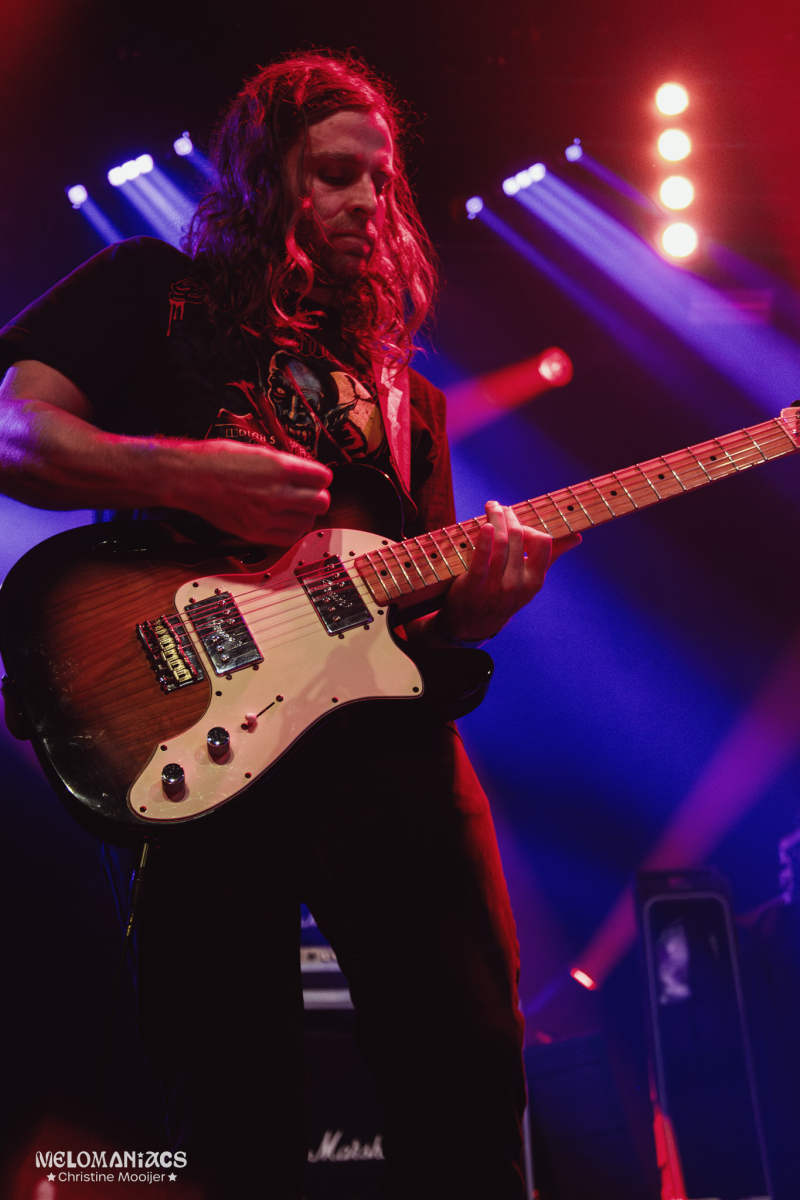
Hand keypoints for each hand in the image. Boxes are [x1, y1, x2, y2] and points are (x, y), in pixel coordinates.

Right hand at [170, 439, 331, 544]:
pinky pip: (289, 538)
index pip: (323, 477)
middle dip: (318, 497)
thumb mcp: (257, 451)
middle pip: (321, 502)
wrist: (189, 479)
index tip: (316, 478)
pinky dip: (292, 530)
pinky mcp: (255, 533)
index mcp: (279, 468)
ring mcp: (266, 516)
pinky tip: (284, 521)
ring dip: (306, 515)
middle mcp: (276, 493)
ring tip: (294, 508)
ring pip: (308, 522)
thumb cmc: (217, 460)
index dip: (321, 477)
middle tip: (309, 494)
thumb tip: (304, 474)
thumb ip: (284, 464)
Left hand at [438, 501, 580, 641]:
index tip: (517, 519)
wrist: (473, 624)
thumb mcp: (529, 581)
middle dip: (509, 516)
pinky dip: (483, 542)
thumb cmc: (504, 595)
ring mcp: (495, 586)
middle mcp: (517, 584)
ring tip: (491, 507)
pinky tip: (485, 526)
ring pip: (499, 542)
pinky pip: (481, 561)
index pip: (542, 543)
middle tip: (499, 506)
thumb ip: (550, 557)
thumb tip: (577, 537)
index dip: (531, 527)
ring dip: (495, 519)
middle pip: (517, 537)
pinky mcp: (472, 587)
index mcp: (534, 581)